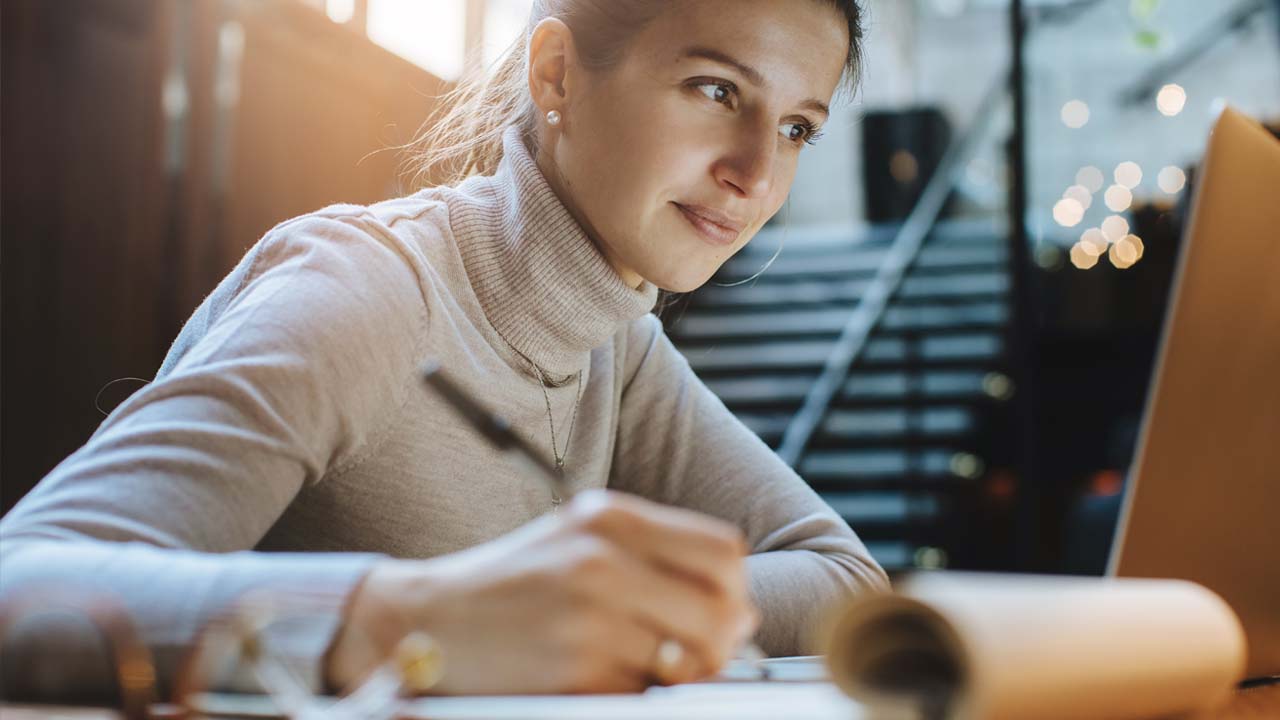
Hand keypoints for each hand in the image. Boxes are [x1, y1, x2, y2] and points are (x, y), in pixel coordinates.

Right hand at [326, 489, 759, 693]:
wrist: (425, 619)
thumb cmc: (510, 583)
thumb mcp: (579, 540)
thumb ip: (657, 559)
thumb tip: (739, 611)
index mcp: (608, 517)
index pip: (722, 551)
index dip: (734, 588)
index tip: (723, 608)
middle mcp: (601, 559)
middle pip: (721, 608)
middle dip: (722, 640)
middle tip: (697, 652)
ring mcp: (588, 617)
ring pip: (691, 659)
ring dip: (683, 673)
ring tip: (646, 665)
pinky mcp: (574, 672)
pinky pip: (644, 695)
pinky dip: (636, 695)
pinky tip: (605, 679)